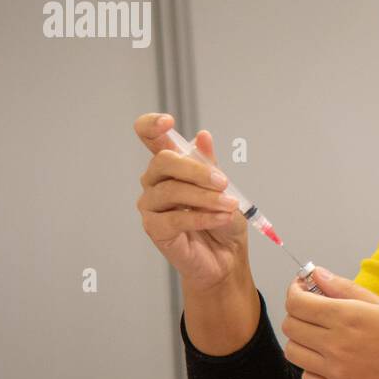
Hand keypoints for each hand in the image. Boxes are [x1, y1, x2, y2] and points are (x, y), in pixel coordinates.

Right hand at [134, 112, 248, 292]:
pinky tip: (221, 218)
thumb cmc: (223, 219)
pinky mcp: (155, 229)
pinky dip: (202, 217)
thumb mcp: (224, 187)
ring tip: (229, 206)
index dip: (152, 125)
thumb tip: (202, 136)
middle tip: (223, 182)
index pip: (149, 137)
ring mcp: (152, 206)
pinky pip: (175, 219)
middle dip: (196, 170)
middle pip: (163, 162)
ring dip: (205, 197)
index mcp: (170, 165)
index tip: (167, 121)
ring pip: (171, 191)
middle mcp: (155, 182)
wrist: (227, 256)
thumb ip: (210, 163)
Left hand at [281, 266, 378, 378]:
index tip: (303, 288)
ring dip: (302, 339)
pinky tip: (333, 358)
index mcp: (349, 318)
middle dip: (298, 312)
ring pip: (294, 353)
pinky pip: (308, 378)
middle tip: (315, 308)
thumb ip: (346, 289)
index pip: (297, 302)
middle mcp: (338, 346)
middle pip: (291, 326)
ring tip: (324, 334)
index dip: (294, 290)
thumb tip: (317, 274)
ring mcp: (338, 373)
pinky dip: (313, 366)